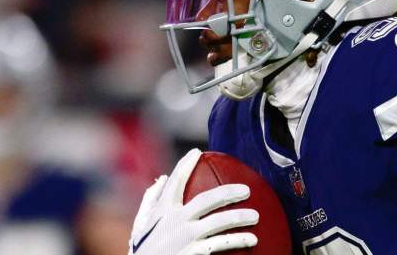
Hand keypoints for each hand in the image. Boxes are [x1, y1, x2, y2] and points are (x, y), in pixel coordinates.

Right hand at [127, 149, 257, 254]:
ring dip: (240, 217)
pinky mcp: (193, 252)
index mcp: (162, 212)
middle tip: (247, 190)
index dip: (185, 165)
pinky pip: (221, 243)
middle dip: (228, 192)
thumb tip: (161, 178)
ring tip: (256, 216)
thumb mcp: (140, 227)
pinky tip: (253, 239)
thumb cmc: (143, 252)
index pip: (175, 182)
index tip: (197, 152)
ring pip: (218, 222)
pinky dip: (238, 240)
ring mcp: (185, 237)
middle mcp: (175, 221)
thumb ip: (149, 202)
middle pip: (207, 200)